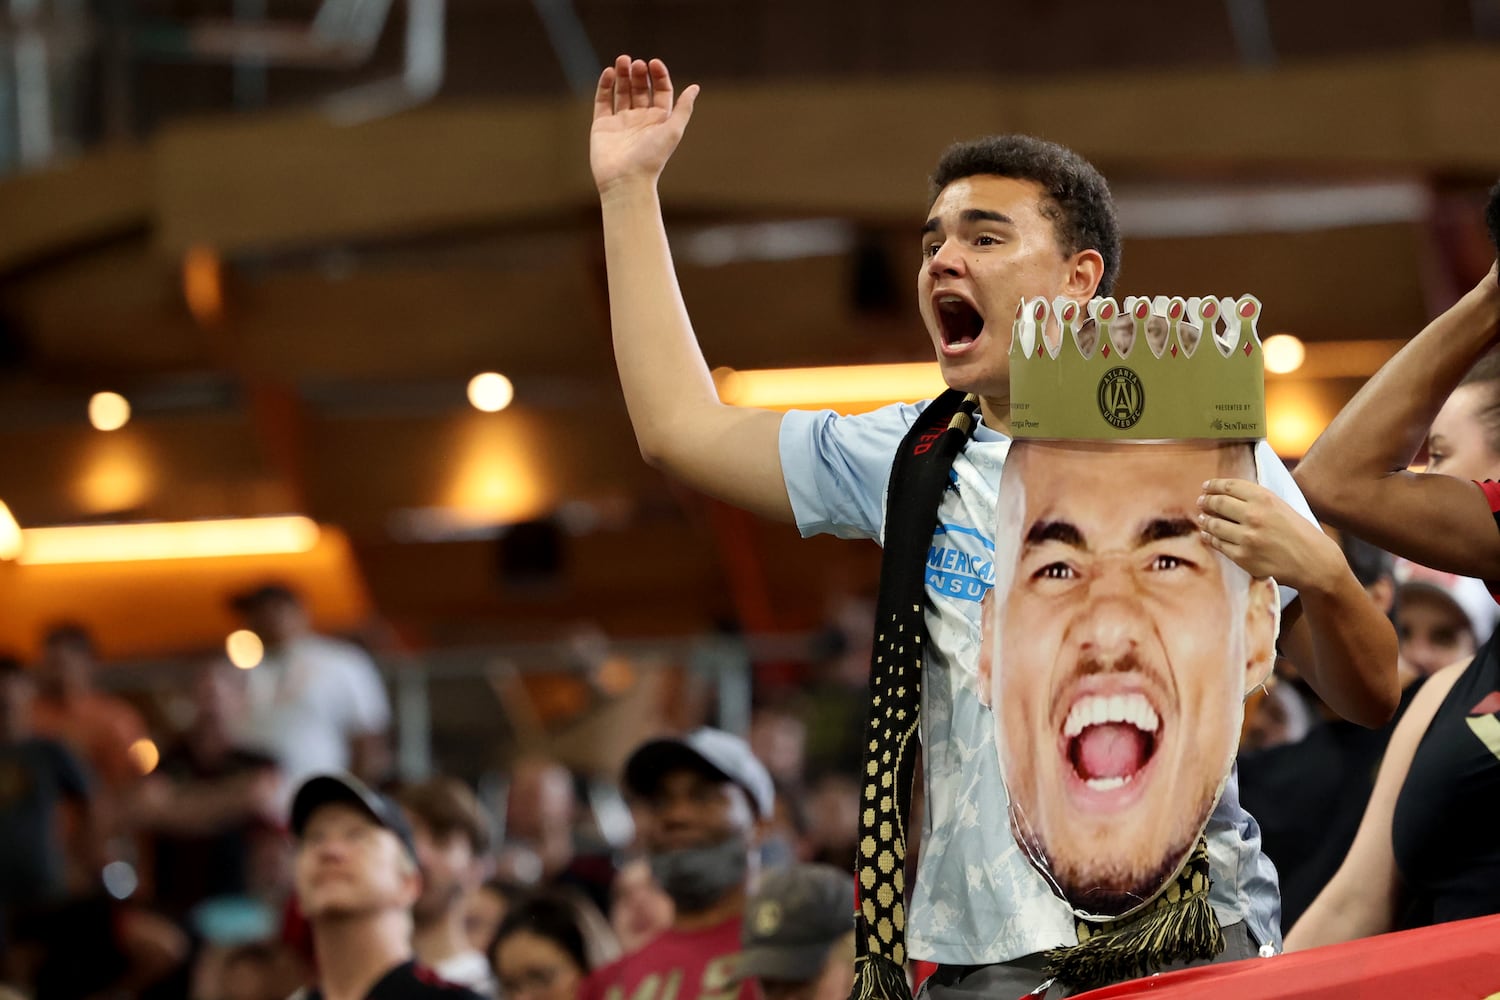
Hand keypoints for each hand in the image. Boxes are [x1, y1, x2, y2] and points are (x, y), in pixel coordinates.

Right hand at [590, 55, 698, 195]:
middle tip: (635, 63)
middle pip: (641, 88)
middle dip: (638, 73)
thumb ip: (683, 108)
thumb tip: (695, 87)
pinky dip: (605, 86)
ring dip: (622, 74)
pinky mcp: (602, 125)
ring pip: (621, 91)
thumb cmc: (652, 158)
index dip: (659, 75)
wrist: (626, 180)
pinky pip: (603, 101)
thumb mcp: (673, 131)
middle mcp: (641, 119)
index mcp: (659, 121)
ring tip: (622, 60)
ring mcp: (621, 121)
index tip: (653, 63)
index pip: (661, 91)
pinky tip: (609, 72)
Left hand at [1198, 478, 1341, 591]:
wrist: (1314, 562)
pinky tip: (1209, 535)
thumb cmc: (1300, 533)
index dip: (1214, 485)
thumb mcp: (1282, 506)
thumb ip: (1257, 499)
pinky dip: (1211, 538)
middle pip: (1218, 503)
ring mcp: (1246, 537)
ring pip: (1214, 525)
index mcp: (1265, 498)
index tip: (1206, 486)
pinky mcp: (1242, 557)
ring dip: (1205, 520)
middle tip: (1201, 502)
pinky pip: (1219, 545)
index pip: (1230, 486)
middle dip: (1207, 501)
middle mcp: (1254, 515)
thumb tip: (1229, 493)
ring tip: (1203, 518)